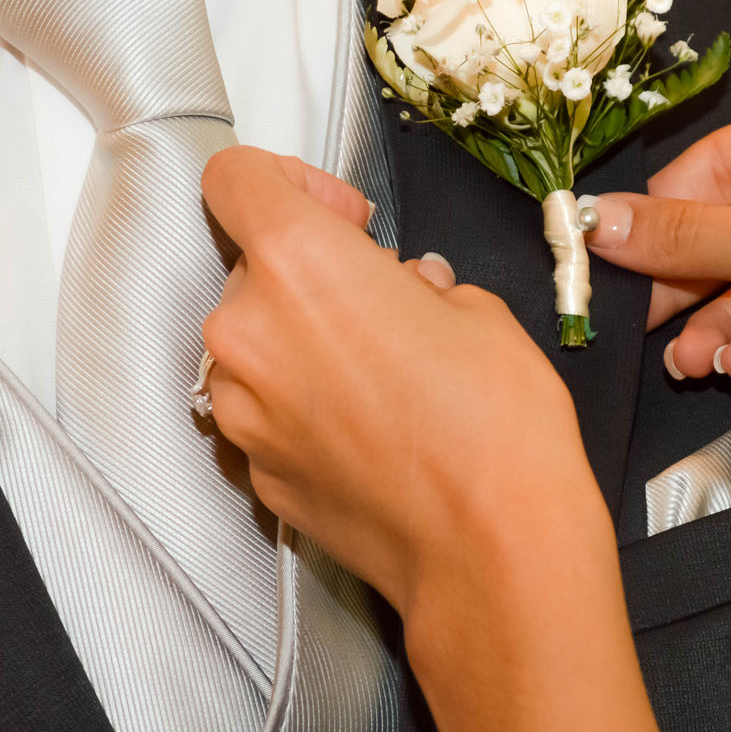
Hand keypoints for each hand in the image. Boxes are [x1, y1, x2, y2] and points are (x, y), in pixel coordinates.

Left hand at [199, 147, 614, 634]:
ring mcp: (244, 410)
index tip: (341, 216)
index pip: (235, 179)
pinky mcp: (256, 471)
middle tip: (385, 303)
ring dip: (306, 345)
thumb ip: (415, 282)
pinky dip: (307, 409)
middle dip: (313, 277)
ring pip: (257, 346)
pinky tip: (373, 427)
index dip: (291, 182)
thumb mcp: (477, 310)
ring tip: (386, 375)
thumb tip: (405, 290)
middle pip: (252, 268)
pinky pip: (269, 414)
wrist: (492, 552)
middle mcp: (249, 333)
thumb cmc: (495, 434)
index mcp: (297, 263)